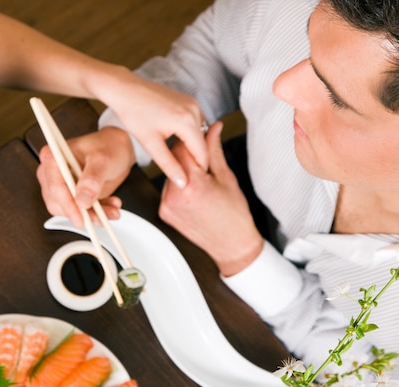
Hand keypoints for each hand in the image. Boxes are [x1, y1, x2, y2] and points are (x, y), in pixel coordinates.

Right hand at [36, 126, 134, 227]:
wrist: (118, 149)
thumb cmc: (107, 146)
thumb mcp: (103, 159)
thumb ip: (92, 179)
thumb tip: (82, 200)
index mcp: (53, 157)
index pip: (54, 186)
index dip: (67, 204)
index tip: (80, 217)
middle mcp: (53, 174)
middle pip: (58, 203)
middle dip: (82, 212)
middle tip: (101, 214)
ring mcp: (62, 187)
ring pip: (70, 212)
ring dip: (92, 215)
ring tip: (111, 209)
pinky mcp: (72, 197)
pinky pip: (80, 213)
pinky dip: (97, 214)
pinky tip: (110, 207)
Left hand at [103, 75, 208, 186]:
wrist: (125, 89)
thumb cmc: (133, 113)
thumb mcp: (150, 143)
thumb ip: (169, 165)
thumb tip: (183, 182)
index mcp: (187, 121)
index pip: (202, 153)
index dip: (198, 170)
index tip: (190, 181)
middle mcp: (195, 109)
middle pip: (203, 143)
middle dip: (195, 159)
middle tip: (183, 174)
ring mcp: (193, 103)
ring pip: (200, 133)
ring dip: (192, 146)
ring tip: (178, 159)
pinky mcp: (189, 100)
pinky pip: (196, 122)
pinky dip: (190, 135)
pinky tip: (176, 143)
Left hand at [158, 122, 263, 275]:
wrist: (231, 244)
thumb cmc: (234, 215)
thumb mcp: (226, 177)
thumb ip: (214, 150)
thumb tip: (213, 129)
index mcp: (193, 184)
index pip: (183, 148)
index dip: (192, 140)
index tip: (199, 138)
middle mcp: (175, 195)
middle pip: (174, 161)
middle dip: (187, 155)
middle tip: (202, 159)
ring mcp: (167, 205)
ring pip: (170, 174)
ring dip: (182, 171)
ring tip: (200, 179)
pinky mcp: (164, 213)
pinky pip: (167, 190)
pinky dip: (178, 186)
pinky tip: (193, 191)